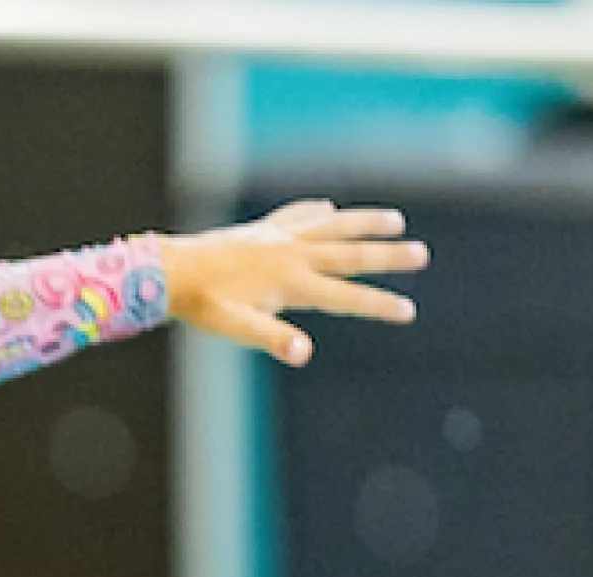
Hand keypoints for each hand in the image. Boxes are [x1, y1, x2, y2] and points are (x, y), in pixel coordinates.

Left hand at [159, 201, 426, 366]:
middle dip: (388, 256)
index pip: (345, 296)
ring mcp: (278, 238)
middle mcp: (292, 254)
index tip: (408, 311)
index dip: (378, 304)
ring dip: (364, 222)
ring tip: (395, 219)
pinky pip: (296, 216)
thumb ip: (271, 337)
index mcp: (291, 282)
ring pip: (332, 226)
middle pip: (350, 254)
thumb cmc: (201, 304)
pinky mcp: (261, 231)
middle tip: (422, 254)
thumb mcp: (235, 326)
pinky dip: (315, 212)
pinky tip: (326, 208)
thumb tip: (302, 353)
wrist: (170, 270)